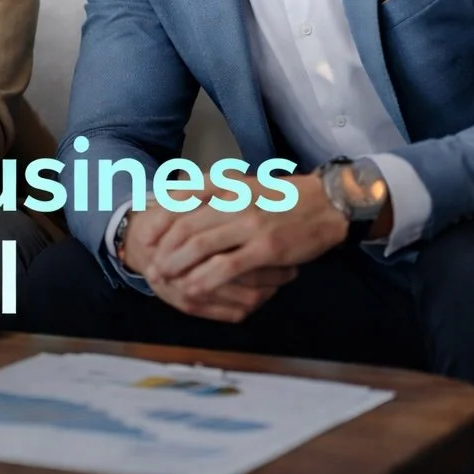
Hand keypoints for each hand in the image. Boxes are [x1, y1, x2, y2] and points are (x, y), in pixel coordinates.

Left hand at [138, 176, 343, 318]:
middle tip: (151, 266)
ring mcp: (250, 224)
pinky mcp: (266, 248)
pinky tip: (192, 289)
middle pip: (185, 227)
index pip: (179, 200)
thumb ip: (211, 194)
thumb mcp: (242, 185)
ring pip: (201, 247)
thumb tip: (173, 204)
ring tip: (164, 280)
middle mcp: (234, 201)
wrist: (327, 204)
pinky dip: (204, 279)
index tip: (146, 238)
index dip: (158, 221)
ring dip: (177, 266)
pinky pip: (227, 266)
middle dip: (163, 250)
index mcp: (226, 185)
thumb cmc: (281, 198)